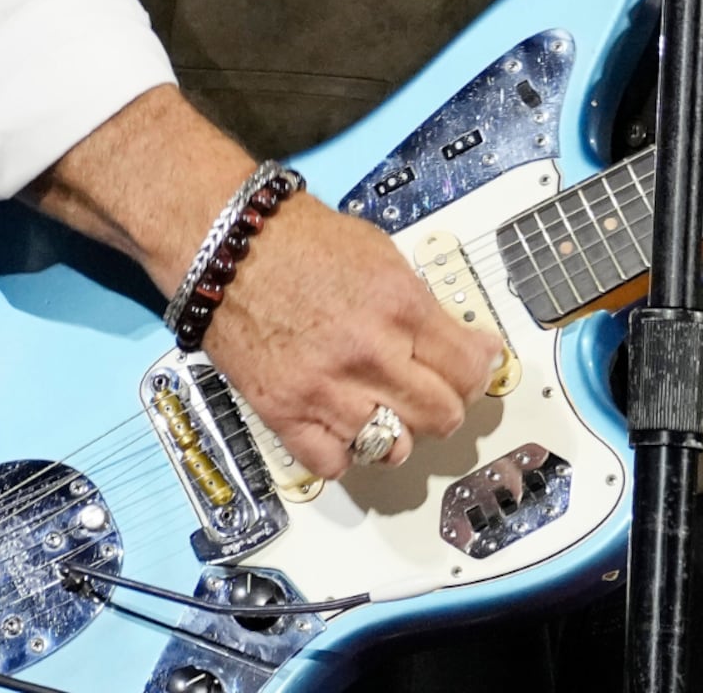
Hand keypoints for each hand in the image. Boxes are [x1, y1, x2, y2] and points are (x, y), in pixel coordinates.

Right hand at [202, 195, 504, 481]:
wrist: (224, 243)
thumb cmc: (295, 239)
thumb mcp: (380, 255)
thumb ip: (421, 307)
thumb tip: (463, 344)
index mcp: (398, 304)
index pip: (468, 368)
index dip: (478, 370)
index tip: (477, 368)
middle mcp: (367, 352)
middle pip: (442, 415)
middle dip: (447, 404)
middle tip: (436, 392)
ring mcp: (325, 387)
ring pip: (394, 448)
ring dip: (398, 432)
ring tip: (387, 409)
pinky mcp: (284, 411)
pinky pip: (335, 463)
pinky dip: (345, 451)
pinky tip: (343, 424)